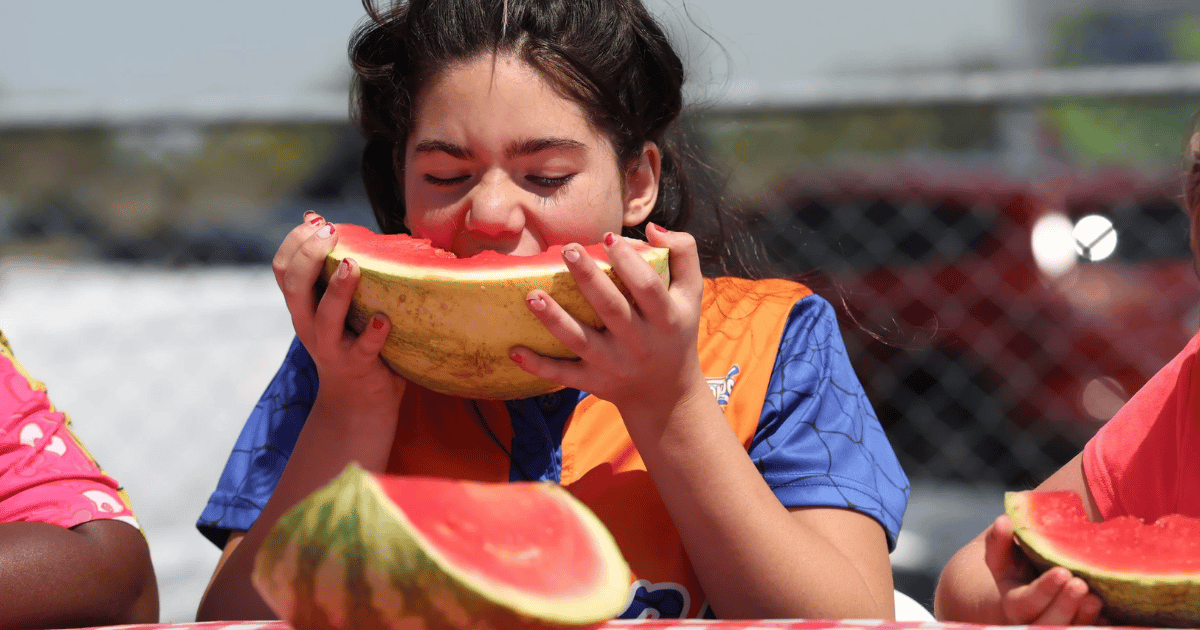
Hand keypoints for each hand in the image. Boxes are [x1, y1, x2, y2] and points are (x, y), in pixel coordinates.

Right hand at [273, 212, 405, 413]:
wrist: (357, 404)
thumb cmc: (352, 340)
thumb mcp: (335, 306)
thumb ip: (330, 270)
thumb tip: (319, 218)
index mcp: (303, 306)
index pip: (283, 269)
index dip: (295, 241)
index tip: (317, 221)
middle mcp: (309, 326)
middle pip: (296, 287)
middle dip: (310, 255)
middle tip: (331, 233)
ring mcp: (331, 348)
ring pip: (325, 317)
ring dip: (338, 290)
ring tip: (353, 265)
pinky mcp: (358, 366)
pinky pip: (363, 349)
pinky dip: (372, 334)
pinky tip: (383, 320)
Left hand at [511, 224, 707, 414]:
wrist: (668, 394)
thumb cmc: (675, 331)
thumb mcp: (691, 294)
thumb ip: (683, 254)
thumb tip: (652, 228)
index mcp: (666, 318)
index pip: (648, 287)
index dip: (630, 261)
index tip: (609, 237)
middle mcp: (640, 343)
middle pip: (612, 309)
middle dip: (589, 279)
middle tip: (568, 249)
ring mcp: (614, 365)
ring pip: (581, 340)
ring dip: (554, 319)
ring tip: (532, 295)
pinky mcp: (594, 382)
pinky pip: (563, 376)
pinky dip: (538, 366)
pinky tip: (514, 351)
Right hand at [984, 515, 1105, 624]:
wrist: (1028, 582)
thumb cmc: (1018, 560)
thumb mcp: (1005, 550)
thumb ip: (1001, 539)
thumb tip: (1003, 521)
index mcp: (1013, 600)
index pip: (1024, 603)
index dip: (1043, 591)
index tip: (1062, 572)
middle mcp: (1033, 619)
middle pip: (1045, 623)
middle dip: (1065, 605)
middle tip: (1080, 584)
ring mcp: (1056, 625)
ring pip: (1067, 629)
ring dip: (1083, 616)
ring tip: (1095, 598)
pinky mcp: (1074, 626)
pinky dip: (1097, 627)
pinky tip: (1106, 618)